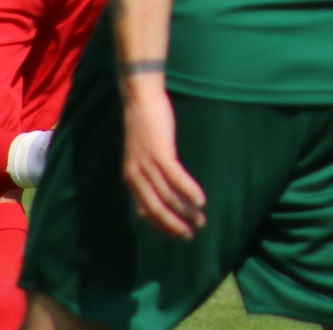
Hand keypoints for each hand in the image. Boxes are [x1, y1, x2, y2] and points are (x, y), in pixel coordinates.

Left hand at [121, 77, 207, 238]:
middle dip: (174, 225)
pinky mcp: (160, 153)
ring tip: (201, 220)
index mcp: (130, 178)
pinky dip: (189, 192)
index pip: (144, 212)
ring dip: (185, 212)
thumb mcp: (141, 152)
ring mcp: (147, 165)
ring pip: (167, 197)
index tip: (178, 233)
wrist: (140, 99)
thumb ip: (147, 171)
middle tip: (191, 234)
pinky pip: (176, 178)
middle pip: (155, 209)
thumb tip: (162, 187)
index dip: (161, 226)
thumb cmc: (145, 123)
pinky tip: (201, 200)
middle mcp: (135, 176)